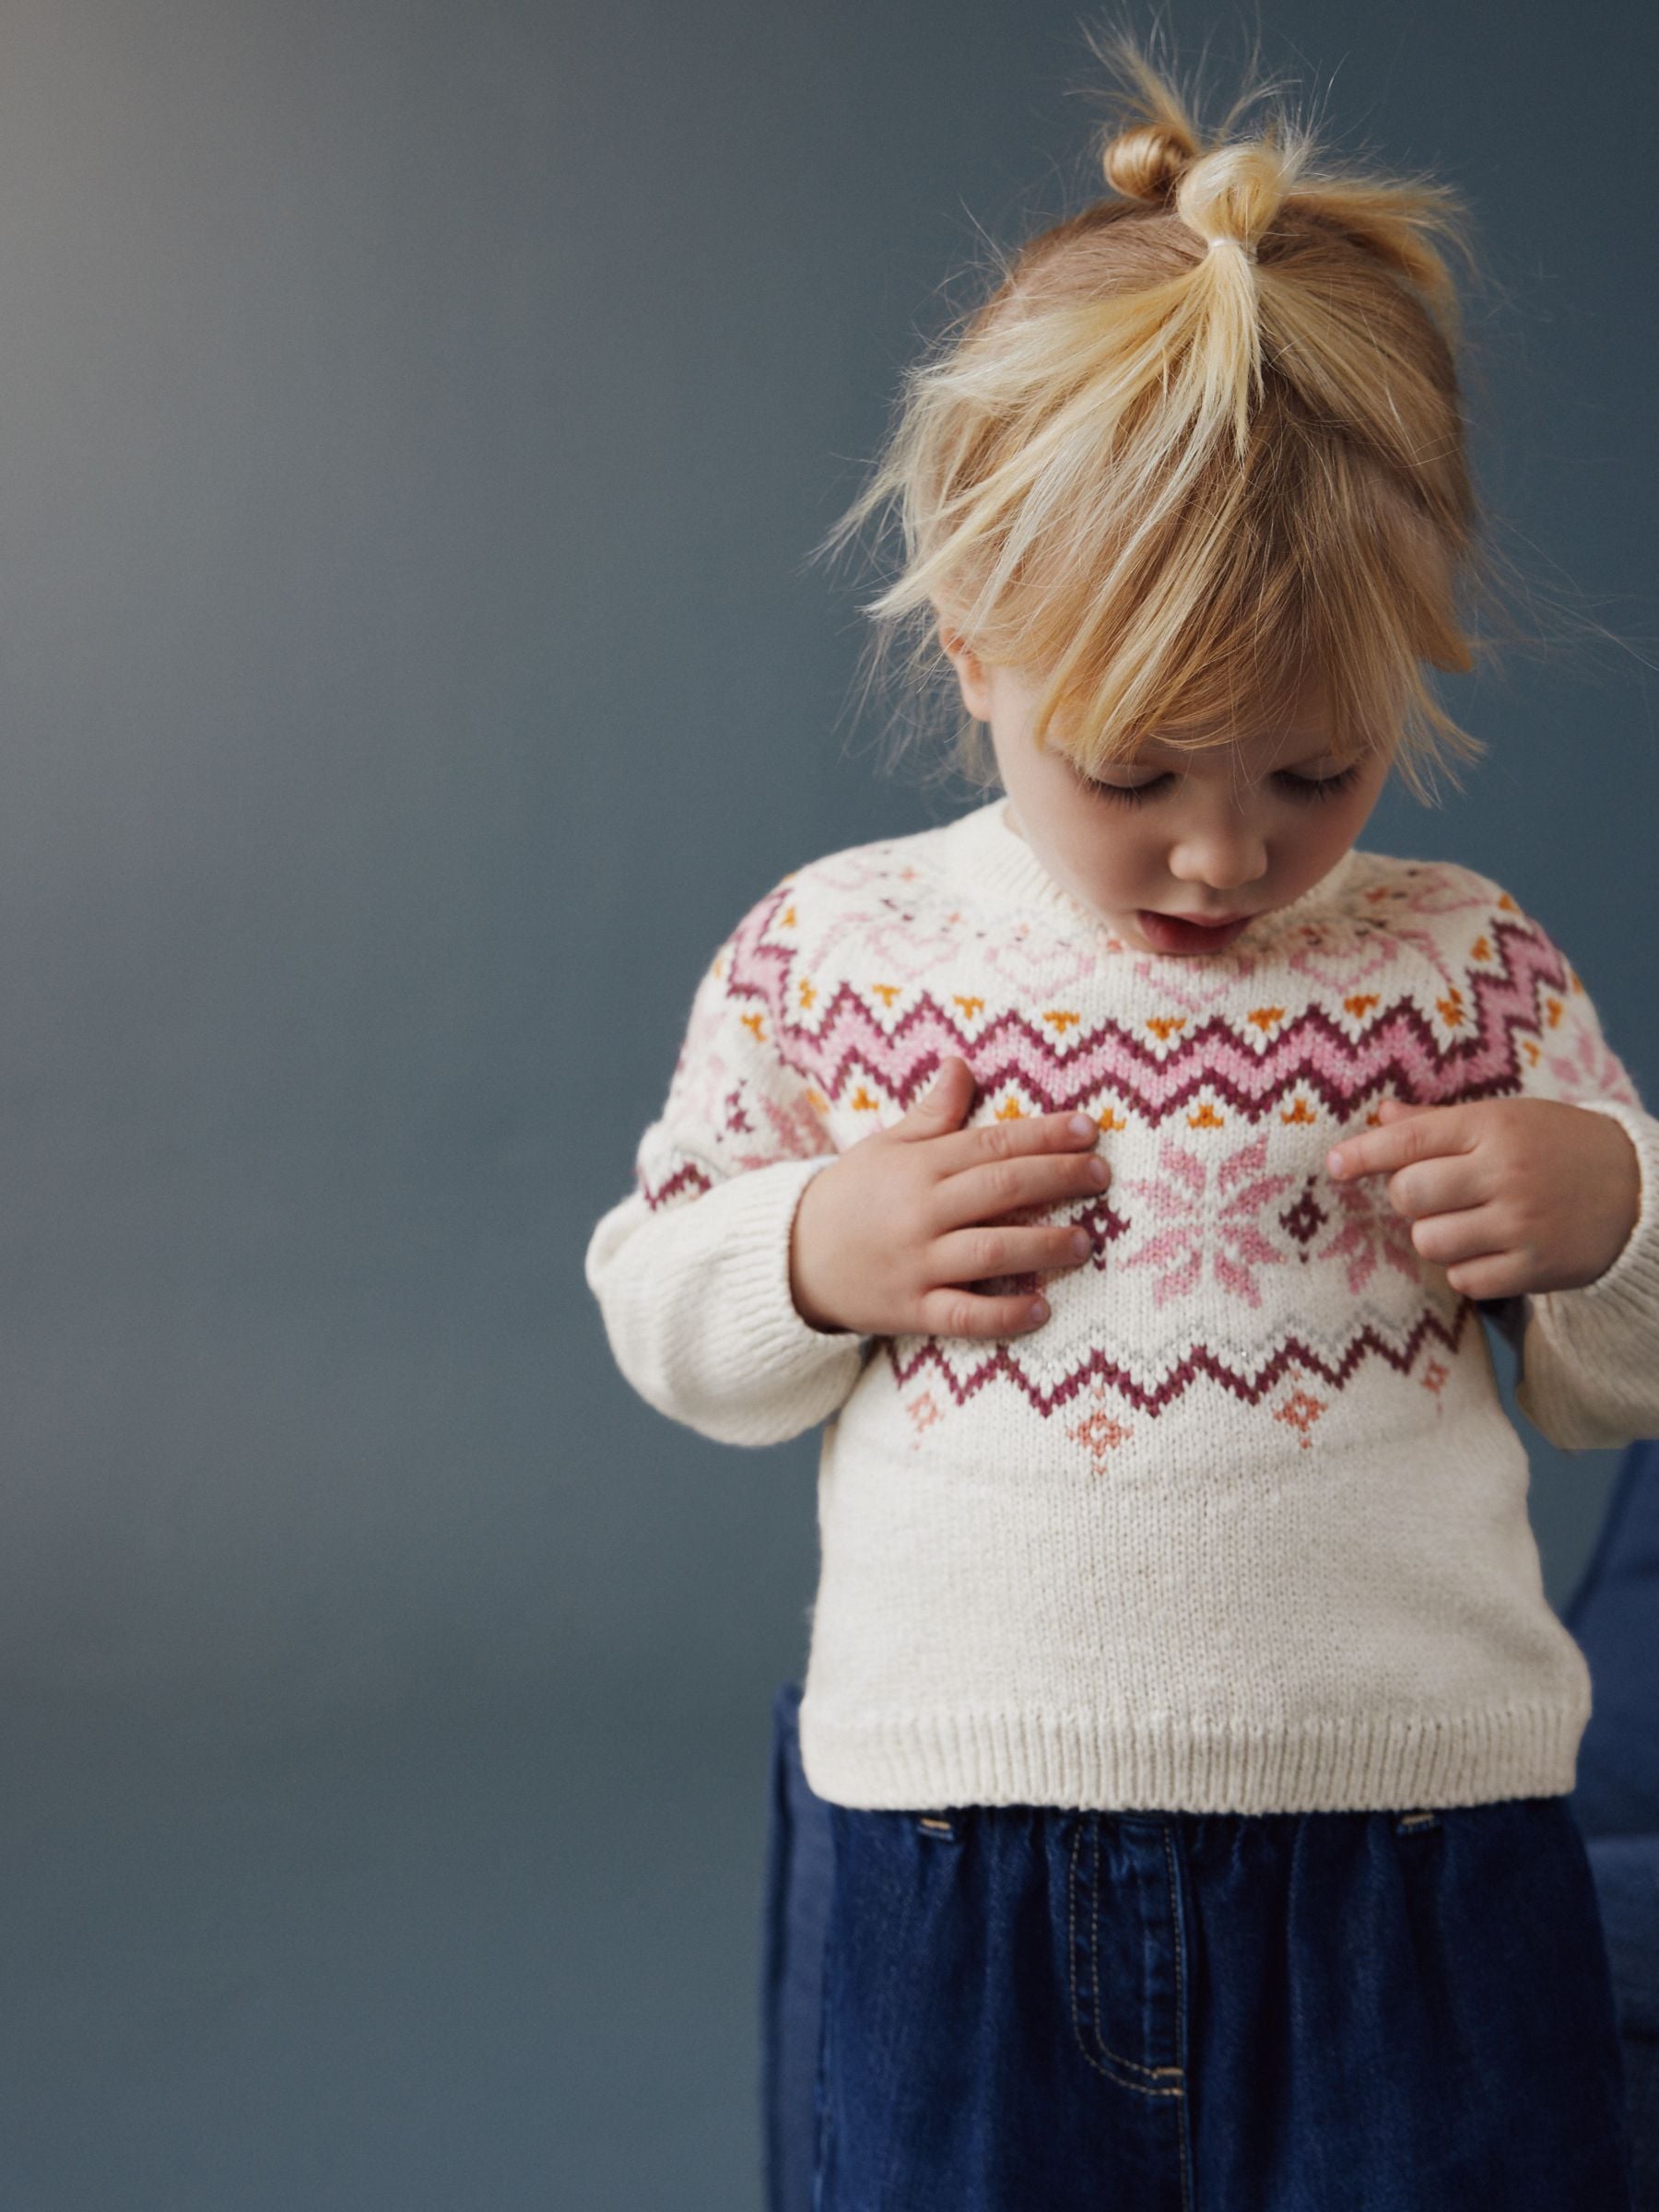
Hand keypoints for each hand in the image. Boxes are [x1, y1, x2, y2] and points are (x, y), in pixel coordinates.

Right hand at [789, 1057, 1110, 1337]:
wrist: (790, 1258)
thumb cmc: (849, 1197)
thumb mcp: (885, 1147)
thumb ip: (931, 1113)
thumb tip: (961, 1064)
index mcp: (919, 1166)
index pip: (993, 1143)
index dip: (1045, 1135)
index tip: (1088, 1129)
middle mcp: (922, 1212)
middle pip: (1002, 1189)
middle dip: (1059, 1179)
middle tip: (1102, 1176)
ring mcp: (917, 1263)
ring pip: (991, 1251)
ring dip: (1043, 1245)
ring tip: (1084, 1242)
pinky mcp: (912, 1309)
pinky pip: (964, 1314)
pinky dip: (1003, 1315)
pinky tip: (1040, 1310)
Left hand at [1326, 1096, 1639, 1299]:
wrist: (1639, 1189)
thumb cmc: (1556, 1146)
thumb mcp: (1505, 1118)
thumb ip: (1439, 1123)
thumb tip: (1380, 1118)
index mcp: (1494, 1127)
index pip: (1409, 1141)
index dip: (1362, 1154)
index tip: (1335, 1165)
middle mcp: (1506, 1174)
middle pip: (1409, 1196)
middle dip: (1409, 1198)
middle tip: (1434, 1194)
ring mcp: (1521, 1225)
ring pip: (1430, 1243)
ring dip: (1435, 1236)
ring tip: (1466, 1223)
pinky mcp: (1535, 1269)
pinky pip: (1464, 1280)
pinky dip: (1465, 1269)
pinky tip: (1489, 1249)